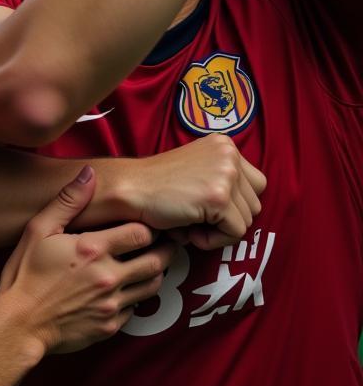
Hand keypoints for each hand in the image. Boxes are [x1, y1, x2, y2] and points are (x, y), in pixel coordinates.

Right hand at [0, 167, 174, 354]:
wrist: (19, 323)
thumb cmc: (24, 274)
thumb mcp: (38, 230)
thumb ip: (67, 201)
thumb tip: (88, 173)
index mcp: (92, 249)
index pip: (141, 233)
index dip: (150, 228)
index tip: (149, 225)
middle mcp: (108, 277)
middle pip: (157, 261)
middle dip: (165, 250)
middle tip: (165, 243)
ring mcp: (112, 304)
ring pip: (152, 286)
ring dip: (156, 273)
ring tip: (150, 264)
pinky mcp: (110, 326)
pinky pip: (136, 310)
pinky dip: (136, 297)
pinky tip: (125, 290)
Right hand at [119, 135, 265, 250]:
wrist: (130, 189)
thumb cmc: (158, 186)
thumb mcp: (199, 169)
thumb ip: (223, 178)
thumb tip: (245, 209)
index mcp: (225, 145)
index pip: (255, 185)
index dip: (232, 203)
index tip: (205, 206)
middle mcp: (229, 154)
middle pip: (254, 204)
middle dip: (227, 218)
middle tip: (196, 216)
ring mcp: (226, 174)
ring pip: (247, 220)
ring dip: (219, 230)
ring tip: (190, 222)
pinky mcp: (219, 197)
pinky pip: (235, 233)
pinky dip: (212, 240)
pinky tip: (188, 230)